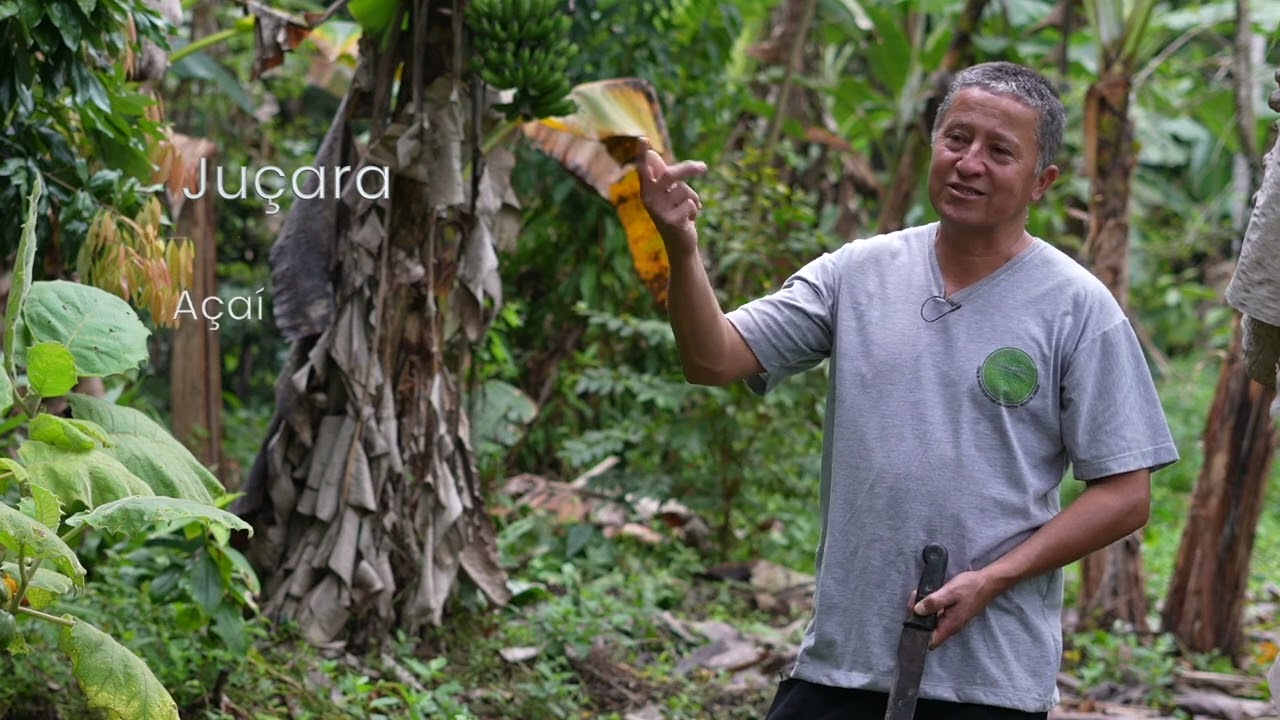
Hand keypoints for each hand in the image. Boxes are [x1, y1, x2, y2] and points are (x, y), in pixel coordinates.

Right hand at [636, 137, 707, 255]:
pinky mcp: (670, 222)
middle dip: (689, 169)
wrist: (680, 243)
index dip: (642, 154)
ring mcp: (658, 211)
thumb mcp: (669, 194)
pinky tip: (689, 220)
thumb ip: (665, 176)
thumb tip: (653, 155)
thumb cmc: (676, 213)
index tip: (643, 138)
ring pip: (685, 190)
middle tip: (704, 167)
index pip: (644, 168)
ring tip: (688, 209)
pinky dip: (695, 210)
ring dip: (693, 198)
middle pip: (670, 175)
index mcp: (647, 189)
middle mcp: (648, 199)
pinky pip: (691, 205)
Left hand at [908, 569, 999, 648]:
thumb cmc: (970, 587)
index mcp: (950, 625)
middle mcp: (951, 626)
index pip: (931, 641)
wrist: (987, 582)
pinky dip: (931, 605)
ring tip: (919, 594)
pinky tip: (928, 594)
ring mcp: (952, 620)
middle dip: (918, 616)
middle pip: (928, 629)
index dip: (918, 635)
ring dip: (923, 609)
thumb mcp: (949, 592)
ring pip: (932, 620)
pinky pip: (937, 613)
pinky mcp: (953, 613)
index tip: (910, 620)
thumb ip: (933, 602)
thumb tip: (917, 611)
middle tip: (914, 598)